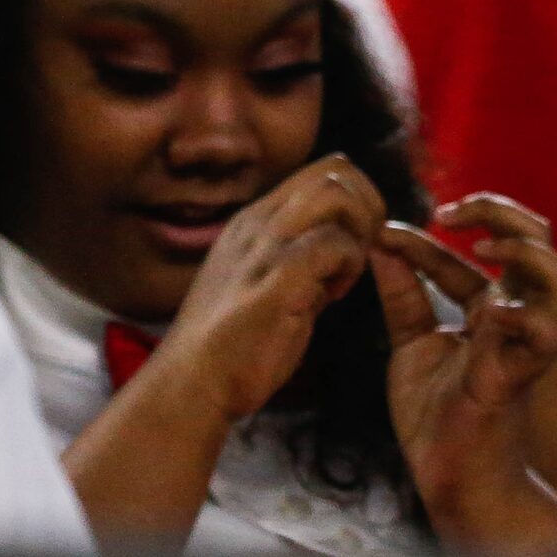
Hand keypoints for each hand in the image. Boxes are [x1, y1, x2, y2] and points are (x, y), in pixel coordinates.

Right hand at [150, 154, 386, 424]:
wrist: (189, 386)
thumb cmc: (231, 347)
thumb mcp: (262, 284)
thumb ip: (302, 260)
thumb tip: (343, 251)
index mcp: (254, 222)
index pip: (322, 171)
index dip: (355, 198)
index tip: (356, 243)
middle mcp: (258, 223)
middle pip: (335, 170)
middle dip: (368, 205)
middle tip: (363, 252)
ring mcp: (265, 247)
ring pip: (334, 193)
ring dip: (359, 228)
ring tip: (348, 270)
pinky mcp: (277, 278)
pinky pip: (332, 243)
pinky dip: (349, 264)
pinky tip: (334, 296)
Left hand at [372, 193, 556, 520]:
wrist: (448, 474)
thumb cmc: (435, 416)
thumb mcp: (411, 343)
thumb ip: (403, 296)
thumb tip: (381, 243)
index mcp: (488, 306)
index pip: (464, 254)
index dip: (424, 239)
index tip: (383, 234)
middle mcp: (514, 314)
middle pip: (537, 237)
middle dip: (498, 210)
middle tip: (447, 212)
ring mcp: (524, 340)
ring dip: (526, 250)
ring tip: (483, 247)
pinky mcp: (522, 372)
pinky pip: (544, 336)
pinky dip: (523, 315)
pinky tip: (490, 313)